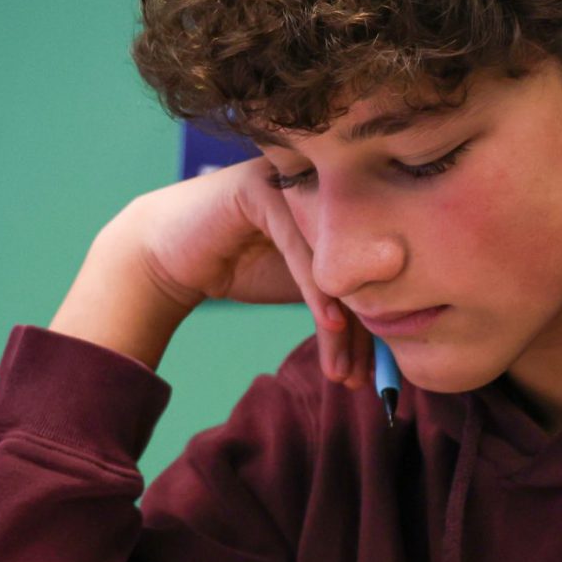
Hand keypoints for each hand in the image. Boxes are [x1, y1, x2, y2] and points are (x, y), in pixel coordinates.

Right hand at [51, 159, 370, 385]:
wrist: (168, 254)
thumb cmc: (241, 266)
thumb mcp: (302, 285)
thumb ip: (344, 298)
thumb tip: (393, 341)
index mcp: (343, 203)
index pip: (371, 269)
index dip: (378, 324)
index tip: (379, 371)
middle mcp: (324, 187)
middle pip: (359, 266)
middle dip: (364, 331)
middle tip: (365, 378)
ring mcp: (294, 183)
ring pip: (333, 262)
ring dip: (342, 325)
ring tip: (345, 371)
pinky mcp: (263, 189)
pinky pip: (301, 249)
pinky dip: (319, 293)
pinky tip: (331, 327)